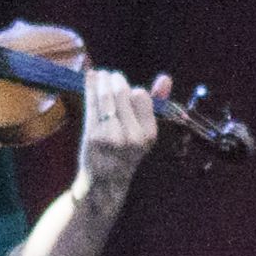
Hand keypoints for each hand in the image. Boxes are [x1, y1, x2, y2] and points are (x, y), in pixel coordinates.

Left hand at [75, 64, 162, 197]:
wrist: (105, 181)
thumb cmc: (126, 152)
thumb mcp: (145, 132)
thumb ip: (156, 103)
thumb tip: (165, 78)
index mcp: (149, 134)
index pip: (141, 96)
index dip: (132, 90)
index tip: (127, 89)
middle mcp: (132, 136)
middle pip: (122, 94)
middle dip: (115, 80)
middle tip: (111, 75)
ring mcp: (111, 136)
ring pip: (106, 97)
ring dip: (102, 81)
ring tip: (101, 74)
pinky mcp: (92, 136)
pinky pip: (91, 104)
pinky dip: (90, 87)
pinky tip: (90, 76)